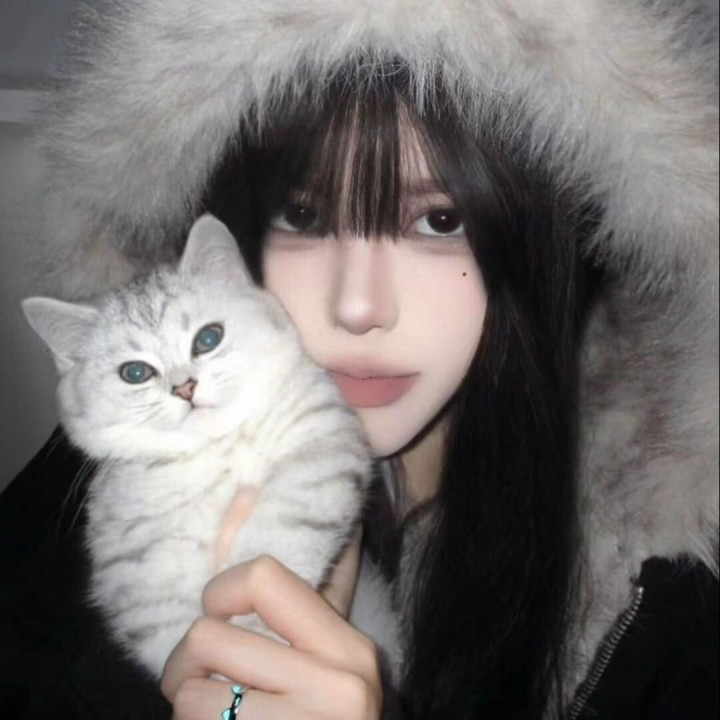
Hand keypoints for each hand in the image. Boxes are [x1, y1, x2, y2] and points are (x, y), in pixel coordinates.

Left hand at [160, 532, 381, 719]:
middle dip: (182, 664)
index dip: (218, 590)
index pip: (261, 576)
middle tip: (191, 682)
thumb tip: (242, 493)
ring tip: (209, 718)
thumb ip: (283, 591)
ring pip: (189, 696)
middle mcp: (339, 689)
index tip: (215, 614)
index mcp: (348, 648)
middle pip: (209, 637)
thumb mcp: (317, 656)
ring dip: (185, 709)